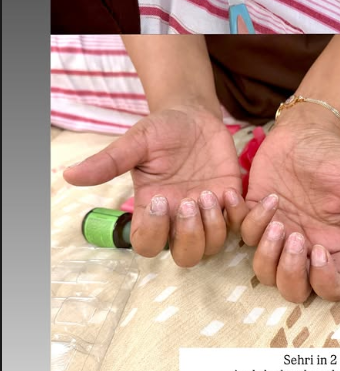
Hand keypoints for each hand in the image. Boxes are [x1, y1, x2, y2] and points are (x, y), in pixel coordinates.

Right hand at [64, 106, 246, 264]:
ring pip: (213, 247)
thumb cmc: (161, 129)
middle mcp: (179, 217)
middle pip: (185, 256)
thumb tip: (68, 174)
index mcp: (153, 208)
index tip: (159, 199)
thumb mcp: (135, 142)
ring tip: (209, 193)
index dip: (154, 232)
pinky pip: (240, 226)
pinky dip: (238, 215)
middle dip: (189, 236)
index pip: (147, 244)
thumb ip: (108, 162)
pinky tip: (230, 190)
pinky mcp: (231, 201)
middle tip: (190, 201)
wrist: (193, 114)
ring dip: (213, 226)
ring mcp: (208, 212)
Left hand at [241, 107, 339, 302]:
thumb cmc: (334, 157)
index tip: (319, 250)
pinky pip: (239, 233)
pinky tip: (243, 195)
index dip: (324, 281)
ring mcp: (277, 232)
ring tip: (274, 217)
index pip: (332, 287)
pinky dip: (239, 217)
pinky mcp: (253, 214)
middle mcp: (304, 245)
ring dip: (266, 251)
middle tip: (294, 235)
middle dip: (290, 271)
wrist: (304, 131)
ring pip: (263, 271)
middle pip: (293, 289)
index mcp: (332, 244)